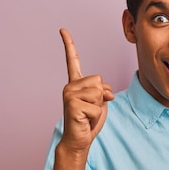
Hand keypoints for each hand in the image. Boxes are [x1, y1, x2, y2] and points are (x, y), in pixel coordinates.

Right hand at [58, 28, 113, 151]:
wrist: (79, 140)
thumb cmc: (88, 121)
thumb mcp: (101, 102)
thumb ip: (104, 91)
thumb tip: (105, 91)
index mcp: (76, 83)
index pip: (73, 60)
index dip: (69, 44)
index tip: (62, 29)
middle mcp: (70, 86)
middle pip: (99, 80)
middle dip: (102, 97)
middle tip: (91, 109)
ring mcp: (69, 94)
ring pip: (99, 92)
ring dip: (99, 107)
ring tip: (87, 115)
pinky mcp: (72, 104)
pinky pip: (96, 105)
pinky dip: (95, 115)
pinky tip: (85, 120)